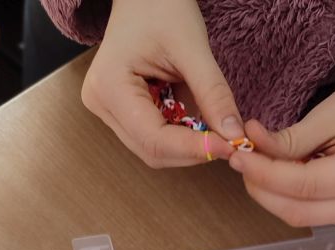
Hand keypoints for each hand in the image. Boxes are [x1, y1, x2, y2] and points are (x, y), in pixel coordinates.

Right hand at [81, 0, 242, 167]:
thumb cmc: (161, 6)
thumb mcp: (193, 48)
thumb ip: (213, 94)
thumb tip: (234, 137)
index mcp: (108, 86)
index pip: (154, 139)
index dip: (194, 149)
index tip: (230, 147)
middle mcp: (101, 104)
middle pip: (152, 151)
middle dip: (192, 151)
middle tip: (228, 142)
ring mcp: (107, 111)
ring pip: (154, 150)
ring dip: (188, 147)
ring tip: (214, 130)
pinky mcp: (119, 113)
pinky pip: (154, 138)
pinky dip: (181, 137)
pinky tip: (197, 122)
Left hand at [228, 71, 334, 226]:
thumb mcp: (329, 114)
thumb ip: (289, 139)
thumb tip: (250, 146)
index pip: (304, 185)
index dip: (265, 174)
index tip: (238, 156)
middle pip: (298, 210)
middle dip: (262, 188)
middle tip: (241, 161)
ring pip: (299, 216)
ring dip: (270, 194)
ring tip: (256, 165)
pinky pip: (308, 213)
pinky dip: (285, 196)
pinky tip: (276, 175)